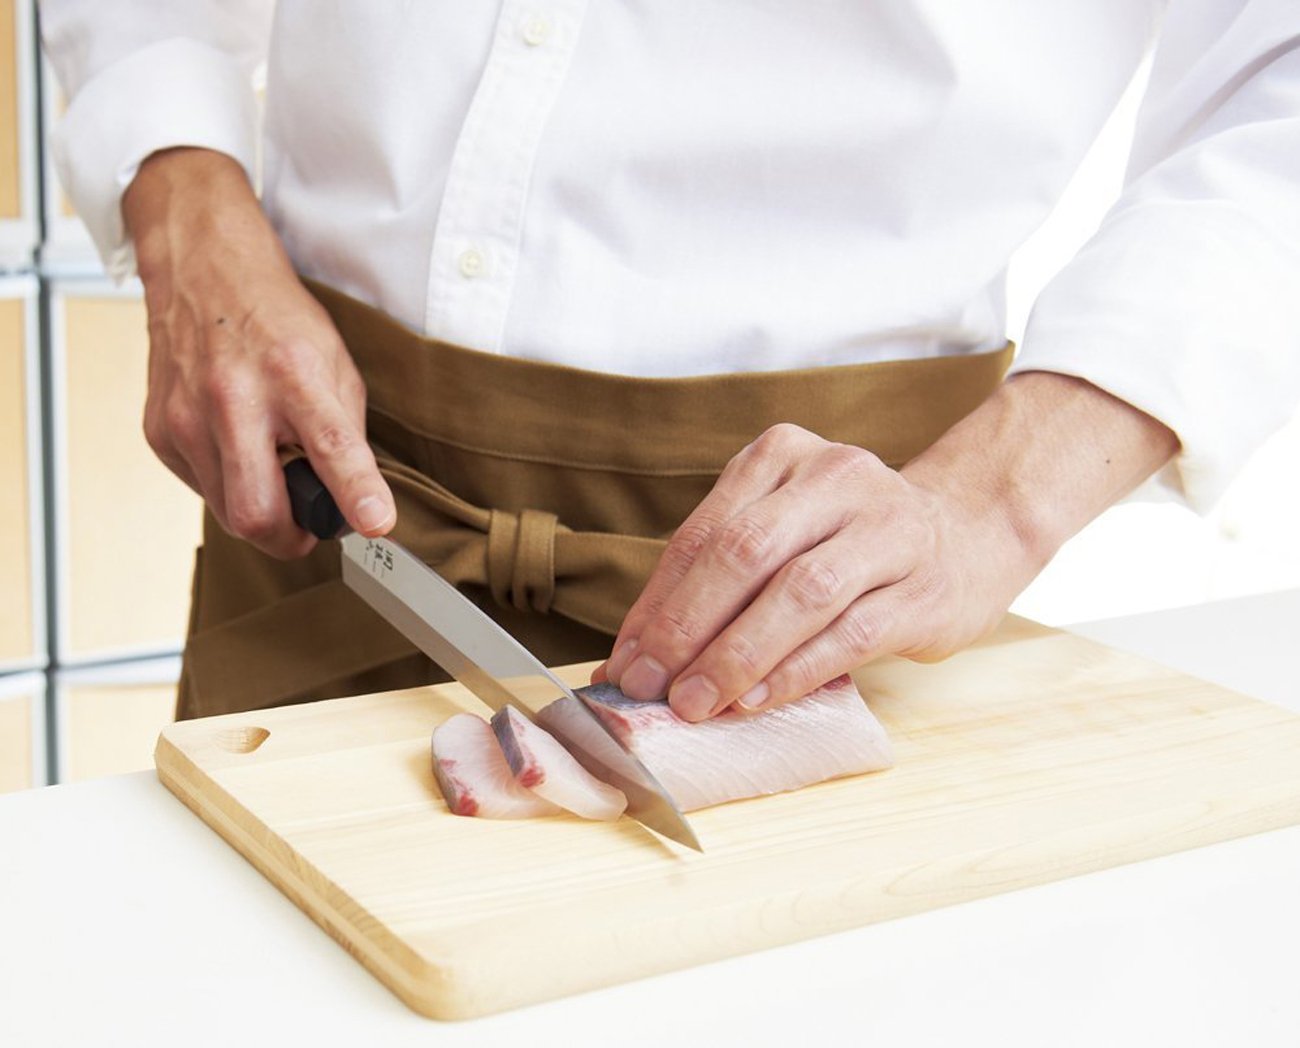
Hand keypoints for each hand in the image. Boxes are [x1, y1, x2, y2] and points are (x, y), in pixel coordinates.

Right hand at [124, 148, 394, 557]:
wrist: (202, 270)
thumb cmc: (275, 318)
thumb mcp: (335, 362)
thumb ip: (346, 431)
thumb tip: (353, 498)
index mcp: (294, 375)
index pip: (330, 446)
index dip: (355, 492)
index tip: (374, 523)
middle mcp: (234, 397)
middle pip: (257, 511)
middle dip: (290, 537)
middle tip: (309, 522)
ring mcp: (187, 417)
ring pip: (227, 511)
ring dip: (260, 509)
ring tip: (273, 468)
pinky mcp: (159, 431)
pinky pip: (202, 488)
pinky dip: (228, 484)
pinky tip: (237, 447)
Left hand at [597, 423, 1031, 720]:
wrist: (969, 534)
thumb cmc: (849, 540)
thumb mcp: (783, 525)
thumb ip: (720, 572)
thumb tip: (642, 650)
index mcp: (784, 454)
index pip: (705, 533)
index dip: (657, 602)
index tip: (625, 659)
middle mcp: (837, 478)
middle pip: (745, 554)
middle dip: (686, 627)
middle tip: (647, 685)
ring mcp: (888, 531)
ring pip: (798, 595)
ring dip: (736, 657)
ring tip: (694, 702)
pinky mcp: (924, 590)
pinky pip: (848, 636)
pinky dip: (794, 673)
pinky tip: (755, 702)